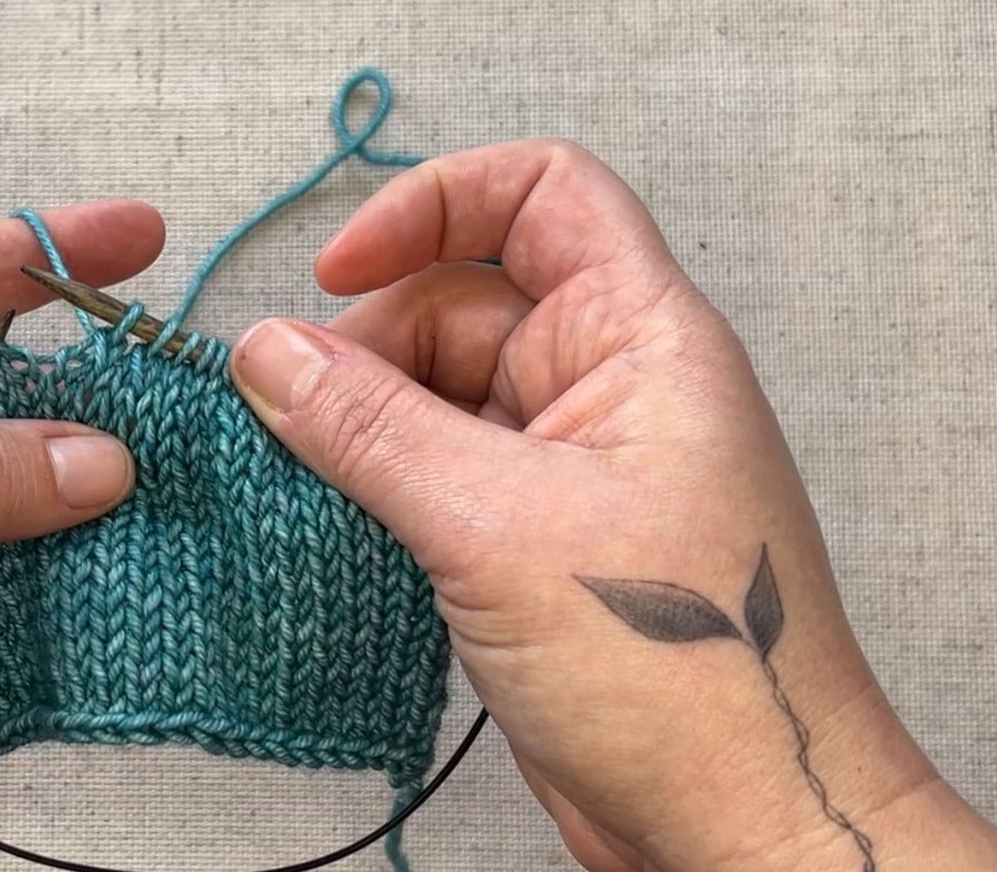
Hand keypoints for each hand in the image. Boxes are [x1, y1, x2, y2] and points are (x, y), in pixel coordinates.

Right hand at [229, 141, 996, 871]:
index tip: (339, 270)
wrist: (739, 824)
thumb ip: (371, 427)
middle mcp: (605, 387)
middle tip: (291, 412)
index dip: (436, 204)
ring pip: (436, 393)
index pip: (543, 196)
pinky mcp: (532, 539)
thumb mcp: (498, 527)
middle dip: (368, 343)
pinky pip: (435, 471)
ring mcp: (566, 467)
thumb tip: (266, 350)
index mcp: (640, 340)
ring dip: (359, 422)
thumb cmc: (686, 670)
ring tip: (301, 475)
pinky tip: (328, 517)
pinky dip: (375, 483)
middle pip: (461, 301)